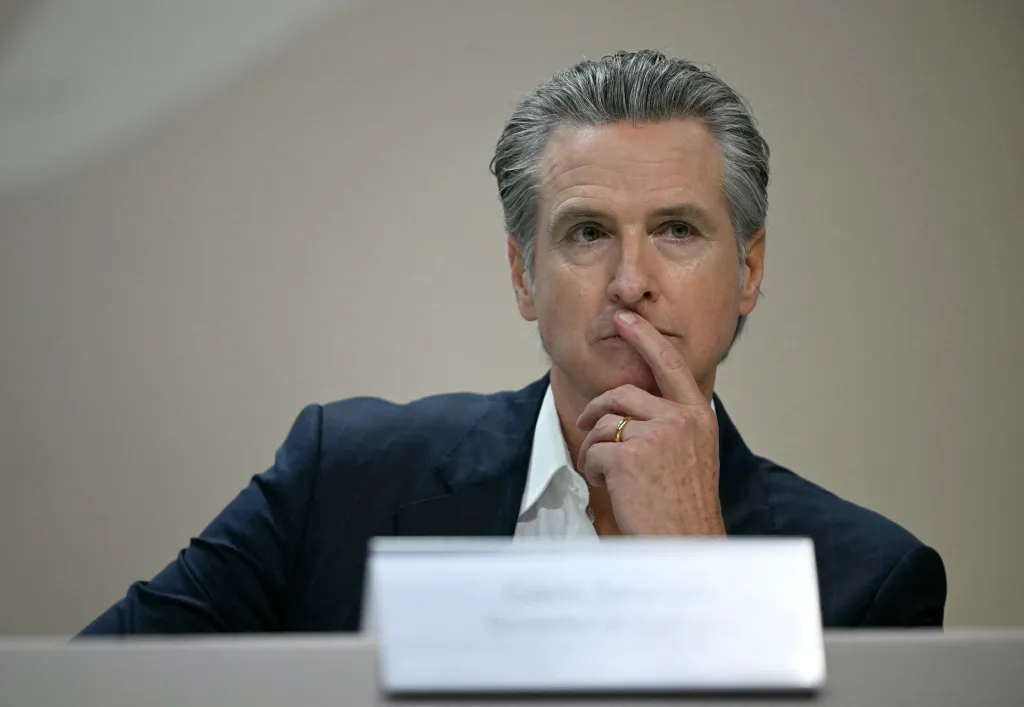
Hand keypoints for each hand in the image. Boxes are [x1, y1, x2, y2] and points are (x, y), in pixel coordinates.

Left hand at [575, 310, 724, 535]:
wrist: (687, 545)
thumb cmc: (684, 507)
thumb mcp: (693, 455)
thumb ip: (671, 425)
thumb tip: (633, 405)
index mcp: (699, 416)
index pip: (670, 365)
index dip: (645, 338)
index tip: (625, 319)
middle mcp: (681, 419)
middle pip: (621, 394)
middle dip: (595, 411)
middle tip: (585, 428)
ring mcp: (656, 435)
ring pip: (603, 424)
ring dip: (593, 449)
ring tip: (604, 475)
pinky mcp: (629, 455)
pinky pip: (595, 451)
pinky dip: (593, 470)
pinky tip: (608, 488)